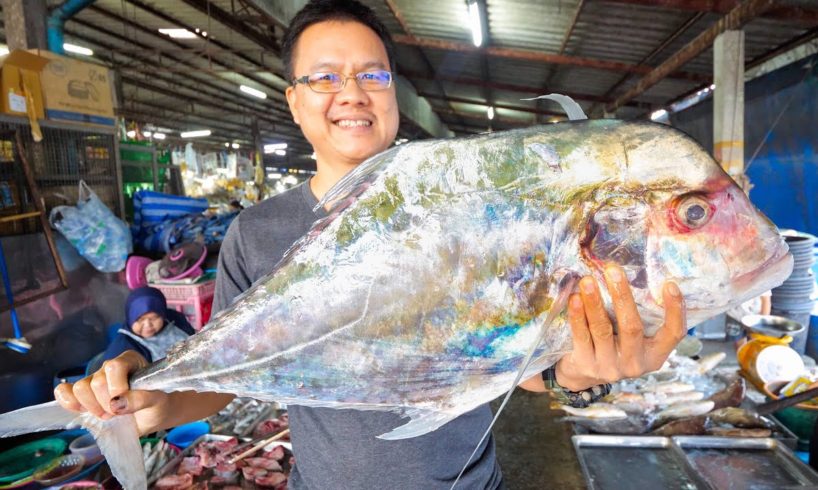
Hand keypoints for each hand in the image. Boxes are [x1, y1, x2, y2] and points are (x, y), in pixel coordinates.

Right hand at [54, 350, 170, 433]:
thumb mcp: (157, 401)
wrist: (151, 415)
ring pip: (80, 389)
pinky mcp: (83, 394)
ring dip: (93, 407)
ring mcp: (94, 379)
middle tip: (120, 413)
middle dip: (107, 404)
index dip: (116, 389)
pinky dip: (70, 403)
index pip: (114, 367)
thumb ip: (141, 399)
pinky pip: (64, 393)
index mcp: (129, 360)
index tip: (126, 405)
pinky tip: (85, 411)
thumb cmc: (156, 404)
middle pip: (95, 382)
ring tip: (109, 414)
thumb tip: (117, 403)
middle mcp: (109, 367)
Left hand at [555, 263, 685, 390]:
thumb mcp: (632, 339)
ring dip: (595, 303)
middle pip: (632, 327)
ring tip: (588, 280)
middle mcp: (635, 363)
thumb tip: (637, 273)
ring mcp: (609, 367)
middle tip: (613, 270)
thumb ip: (639, 316)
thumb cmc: (613, 345)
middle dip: (622, 296)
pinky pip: (581, 336)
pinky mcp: (586, 365)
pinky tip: (575, 298)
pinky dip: (577, 316)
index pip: (673, 334)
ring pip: (603, 330)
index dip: (676, 310)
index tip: (670, 284)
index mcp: (654, 355)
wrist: (582, 375)